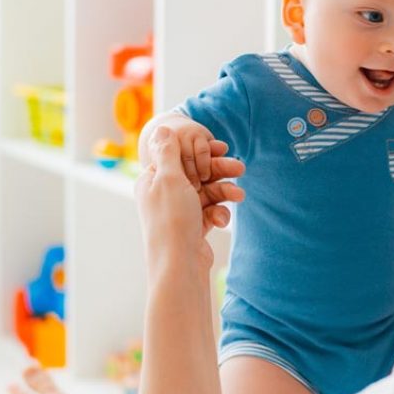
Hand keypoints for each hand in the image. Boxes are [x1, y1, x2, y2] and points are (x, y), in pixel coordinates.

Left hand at [135, 127, 244, 270]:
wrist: (180, 264)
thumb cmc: (172, 220)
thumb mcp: (169, 178)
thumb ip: (168, 151)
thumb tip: (161, 128)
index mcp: (152, 180)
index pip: (179, 157)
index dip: (201, 152)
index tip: (221, 148)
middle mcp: (164, 194)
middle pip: (196, 174)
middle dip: (219, 172)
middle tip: (240, 168)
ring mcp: (179, 211)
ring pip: (207, 193)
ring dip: (224, 193)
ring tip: (241, 196)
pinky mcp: (192, 227)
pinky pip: (210, 212)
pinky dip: (219, 214)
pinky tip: (222, 220)